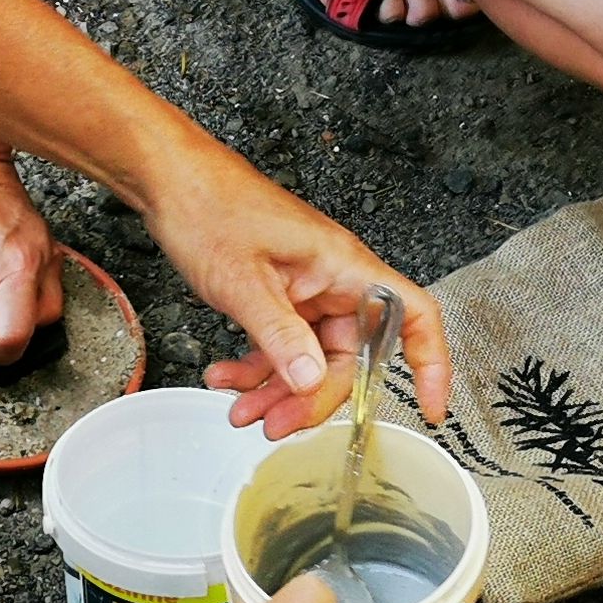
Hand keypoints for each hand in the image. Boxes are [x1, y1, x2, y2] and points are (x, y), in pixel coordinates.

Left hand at [145, 151, 451, 437]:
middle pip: (350, 357)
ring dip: (277, 389)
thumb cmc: (212, 204)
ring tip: (242, 409)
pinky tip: (227, 377)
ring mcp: (306, 291)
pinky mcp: (279, 298)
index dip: (430, 362)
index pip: (412, 315)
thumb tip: (310, 382)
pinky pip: (282, 347)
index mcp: (345, 267)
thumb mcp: (244, 280)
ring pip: (310, 359)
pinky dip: (256, 368)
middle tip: (277, 422)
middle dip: (313, 396)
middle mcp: (334, 281)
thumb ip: (280, 335)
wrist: (172, 180)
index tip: (429, 407)